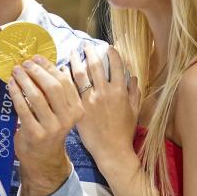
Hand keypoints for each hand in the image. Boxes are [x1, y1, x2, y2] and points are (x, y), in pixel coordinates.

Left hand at [8, 55, 82, 195]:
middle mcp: (67, 118)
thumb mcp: (60, 111)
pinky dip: (16, 93)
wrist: (43, 158)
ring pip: (37, 96)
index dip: (49, 67)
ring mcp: (52, 127)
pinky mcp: (35, 133)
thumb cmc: (50, 129)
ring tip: (16, 72)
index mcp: (76, 109)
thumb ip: (57, 92)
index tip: (37, 58)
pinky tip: (10, 85)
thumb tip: (47, 64)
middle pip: (53, 87)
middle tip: (25, 63)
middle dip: (37, 72)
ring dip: (24, 81)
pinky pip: (23, 108)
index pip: (64, 82)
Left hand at [71, 43, 139, 161]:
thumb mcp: (134, 111)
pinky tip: (62, 70)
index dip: (112, 53)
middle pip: (95, 65)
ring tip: (71, 52)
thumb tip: (133, 77)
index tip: (107, 47)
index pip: (116, 65)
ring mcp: (90, 100)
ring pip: (80, 74)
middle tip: (85, 45)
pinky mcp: (79, 108)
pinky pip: (70, 88)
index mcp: (120, 91)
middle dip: (90, 52)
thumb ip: (135, 93)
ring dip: (75, 60)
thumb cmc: (124, 132)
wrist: (111, 150)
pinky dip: (66, 77)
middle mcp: (105, 92)